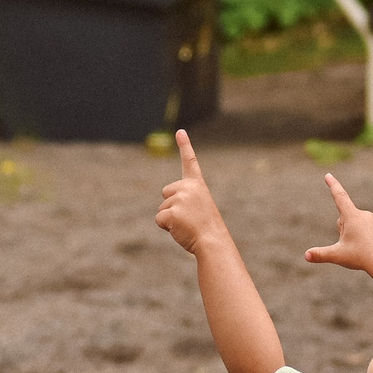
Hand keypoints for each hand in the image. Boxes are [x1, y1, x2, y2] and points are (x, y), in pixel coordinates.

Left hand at [155, 131, 228, 253]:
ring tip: (187, 224)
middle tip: (189, 217)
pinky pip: (159, 219)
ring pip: (162, 208)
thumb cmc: (206, 228)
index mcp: (197, 185)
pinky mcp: (170, 212)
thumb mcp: (199, 208)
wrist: (212, 241)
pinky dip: (166, 227)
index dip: (185, 146)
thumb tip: (171, 211)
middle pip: (166, 193)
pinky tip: (180, 229)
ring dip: (171, 218)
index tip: (180, 132)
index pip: (190, 162)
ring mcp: (179, 199)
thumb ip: (186, 201)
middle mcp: (188, 188)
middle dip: (172, 205)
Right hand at [303, 174, 372, 274]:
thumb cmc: (360, 257)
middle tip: (351, 245)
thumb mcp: (337, 255)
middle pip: (347, 220)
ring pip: (360, 227)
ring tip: (363, 249)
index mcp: (352, 216)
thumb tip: (306, 255)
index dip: (333, 185)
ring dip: (358, 235)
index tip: (328, 175)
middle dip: (345, 230)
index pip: (340, 196)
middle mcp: (365, 215)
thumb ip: (321, 254)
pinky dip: (370, 240)